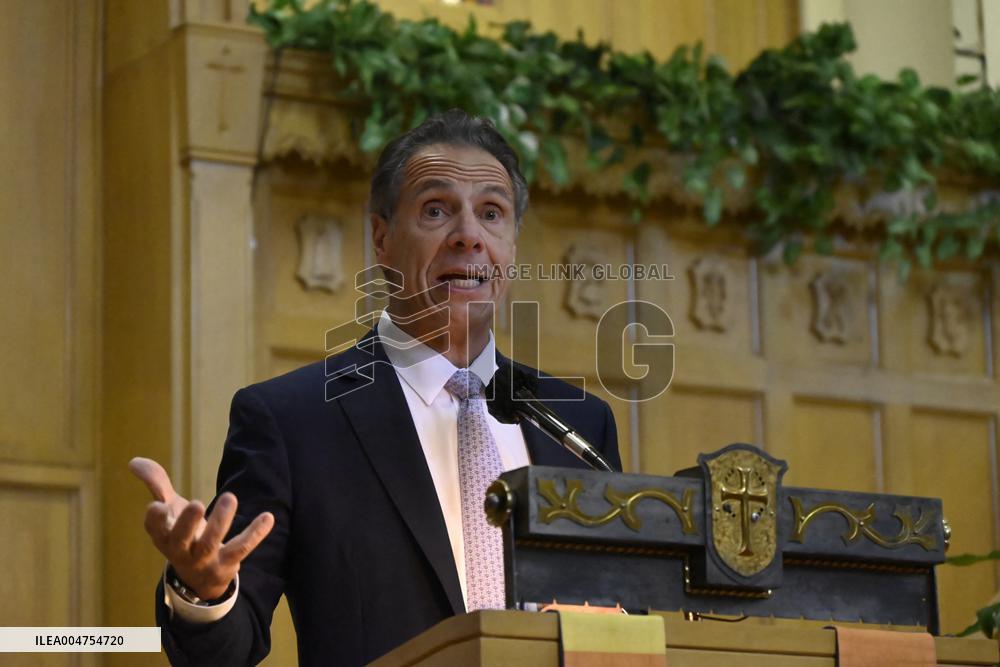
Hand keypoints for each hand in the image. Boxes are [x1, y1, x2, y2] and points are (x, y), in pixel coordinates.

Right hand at [129, 457, 274, 599]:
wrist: (200, 577)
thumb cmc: (182, 534)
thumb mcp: (170, 510)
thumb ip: (156, 484)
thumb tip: (133, 461)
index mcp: (164, 536)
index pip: (155, 530)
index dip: (155, 520)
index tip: (158, 506)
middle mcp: (182, 551)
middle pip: (182, 539)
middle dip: (187, 522)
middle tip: (195, 503)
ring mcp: (204, 560)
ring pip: (211, 544)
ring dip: (220, 522)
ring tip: (229, 497)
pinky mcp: (227, 563)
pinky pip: (241, 549)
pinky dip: (255, 534)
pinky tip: (268, 517)